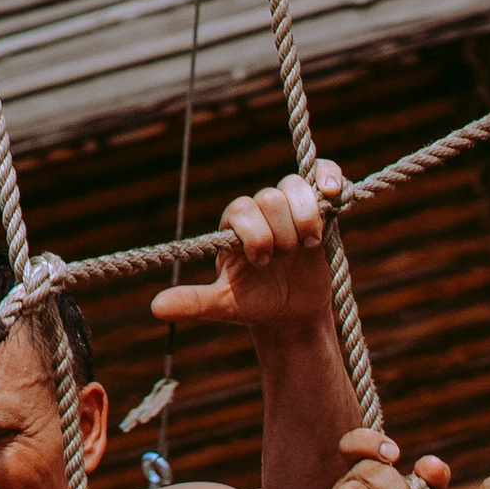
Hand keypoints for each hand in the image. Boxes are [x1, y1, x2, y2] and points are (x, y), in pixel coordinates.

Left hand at [151, 164, 342, 333]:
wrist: (291, 314)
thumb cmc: (254, 304)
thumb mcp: (225, 305)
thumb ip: (194, 301)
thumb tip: (155, 307)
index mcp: (234, 224)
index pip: (242, 210)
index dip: (256, 236)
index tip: (262, 262)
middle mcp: (259, 210)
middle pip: (270, 198)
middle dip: (282, 234)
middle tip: (286, 257)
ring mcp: (289, 207)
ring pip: (295, 187)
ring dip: (305, 218)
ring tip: (308, 244)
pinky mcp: (318, 209)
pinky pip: (322, 174)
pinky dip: (330, 176)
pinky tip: (334, 192)